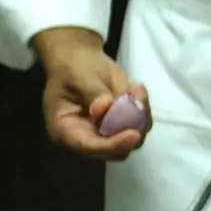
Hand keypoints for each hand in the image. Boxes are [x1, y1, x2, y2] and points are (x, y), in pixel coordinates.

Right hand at [35, 26, 146, 160]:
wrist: (82, 59)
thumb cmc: (73, 68)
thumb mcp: (79, 76)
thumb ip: (92, 93)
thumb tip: (103, 109)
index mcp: (66, 131)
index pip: (89, 147)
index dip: (112, 144)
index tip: (133, 134)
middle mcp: (86, 138)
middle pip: (116, 151)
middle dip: (132, 130)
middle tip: (137, 99)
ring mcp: (106, 134)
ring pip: (134, 139)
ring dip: (141, 116)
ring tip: (135, 88)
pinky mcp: (122, 125)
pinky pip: (141, 124)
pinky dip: (144, 109)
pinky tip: (136, 88)